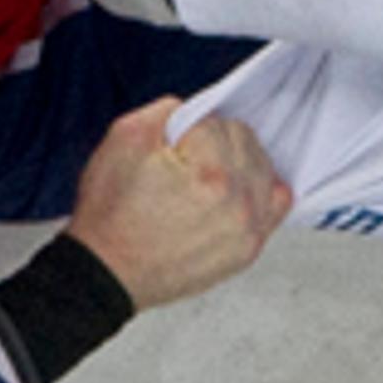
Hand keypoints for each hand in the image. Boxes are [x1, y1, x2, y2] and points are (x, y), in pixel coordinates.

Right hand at [65, 99, 290, 310]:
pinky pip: (276, 203)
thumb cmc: (110, 214)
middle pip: (244, 139)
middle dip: (214, 142)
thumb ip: (168, 110)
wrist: (106, 272)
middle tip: (182, 163)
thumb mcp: (124, 138)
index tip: (168, 148)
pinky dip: (259, 190)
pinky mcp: (248, 249)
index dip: (186, 128)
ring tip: (204, 178)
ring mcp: (247, 229)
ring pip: (263, 167)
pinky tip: (235, 191)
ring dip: (238, 163)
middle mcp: (238, 201)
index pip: (214, 121)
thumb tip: (196, 112)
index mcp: (209, 172)